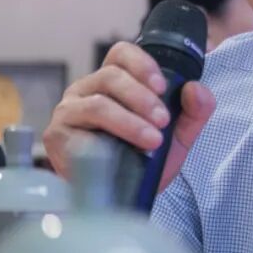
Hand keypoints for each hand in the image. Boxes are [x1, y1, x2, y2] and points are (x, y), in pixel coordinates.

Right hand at [43, 42, 214, 190]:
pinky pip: (78, 130)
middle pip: (111, 76)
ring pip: (98, 103)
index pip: (121, 53)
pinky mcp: (56, 134)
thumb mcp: (178, 136)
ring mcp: (69, 110)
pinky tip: (120, 152)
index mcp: (113, 81)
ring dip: (130, 121)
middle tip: (163, 121)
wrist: (122, 199)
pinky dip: (104, 140)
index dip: (142, 64)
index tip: (162, 87)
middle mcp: (87, 89)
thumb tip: (196, 89)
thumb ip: (193, 111)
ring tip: (151, 140)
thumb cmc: (144, 160)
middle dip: (142, 98)